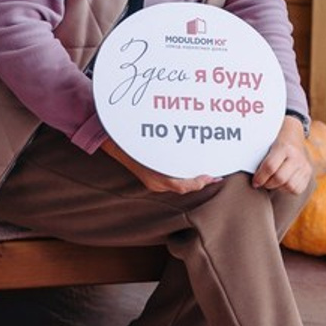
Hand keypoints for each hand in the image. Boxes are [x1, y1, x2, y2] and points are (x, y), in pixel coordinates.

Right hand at [101, 138, 220, 194]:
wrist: (109, 138)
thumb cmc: (130, 138)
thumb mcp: (151, 143)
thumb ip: (169, 147)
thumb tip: (190, 149)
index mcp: (156, 176)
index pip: (182, 187)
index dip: (199, 183)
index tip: (212, 176)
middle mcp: (155, 182)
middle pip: (183, 188)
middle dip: (200, 182)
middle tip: (216, 176)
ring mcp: (152, 182)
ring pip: (178, 185)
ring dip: (193, 180)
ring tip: (206, 173)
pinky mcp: (150, 178)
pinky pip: (171, 181)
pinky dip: (183, 177)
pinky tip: (189, 169)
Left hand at [251, 116, 312, 194]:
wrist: (293, 133)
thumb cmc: (273, 141)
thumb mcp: (266, 144)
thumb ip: (259, 159)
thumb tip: (248, 175)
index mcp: (284, 147)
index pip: (270, 167)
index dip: (260, 177)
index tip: (254, 182)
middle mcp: (296, 156)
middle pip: (280, 178)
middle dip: (268, 183)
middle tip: (262, 183)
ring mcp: (304, 165)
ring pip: (289, 186)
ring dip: (278, 187)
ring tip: (272, 182)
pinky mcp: (308, 172)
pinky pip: (297, 189)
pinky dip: (287, 189)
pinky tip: (282, 184)